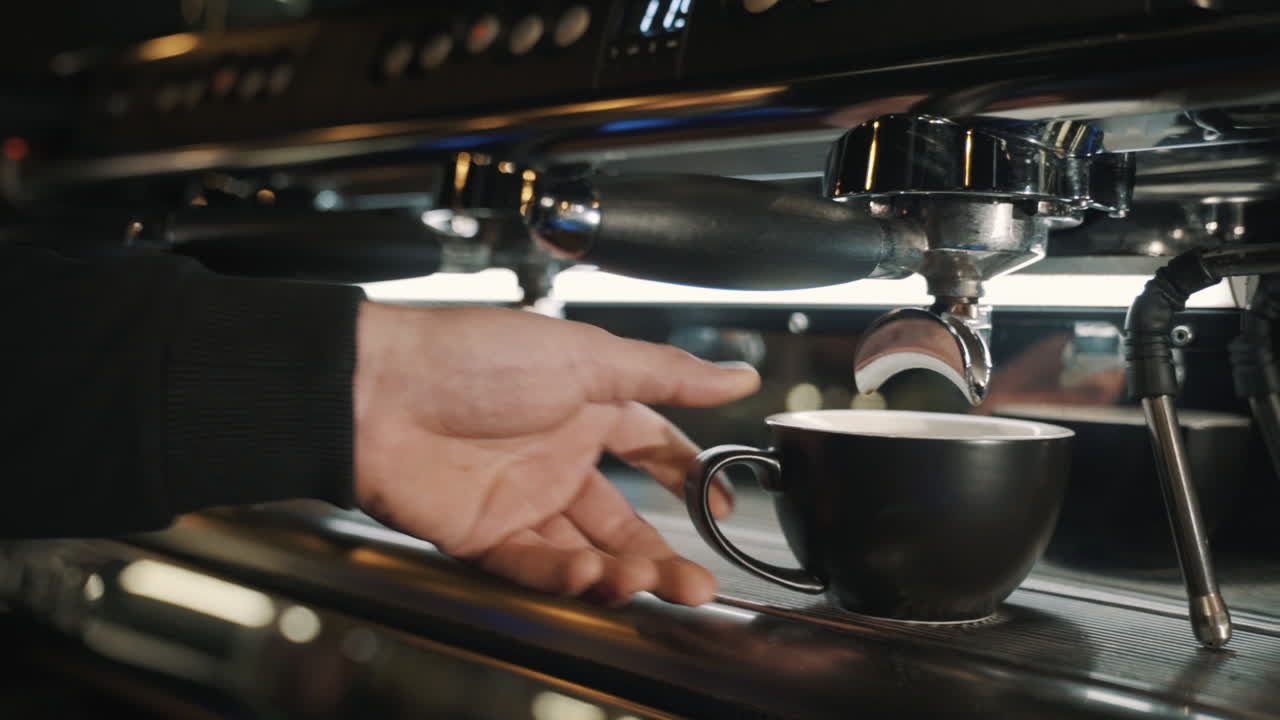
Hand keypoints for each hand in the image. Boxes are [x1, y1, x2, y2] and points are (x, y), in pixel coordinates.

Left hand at [353, 302, 759, 605]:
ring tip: (656, 585)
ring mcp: (521, 498)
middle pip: (623, 518)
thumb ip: (666, 373)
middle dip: (663, 552)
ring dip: (623, 572)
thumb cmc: (473, 356)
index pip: (651, 447)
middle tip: (699, 583)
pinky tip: (589, 573)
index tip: (722, 508)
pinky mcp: (482, 534)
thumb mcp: (586, 355)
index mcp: (586, 406)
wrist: (375, 390)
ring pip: (586, 550)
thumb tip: (738, 376)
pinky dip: (564, 574)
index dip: (688, 478)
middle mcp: (557, 456)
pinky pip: (534, 565)